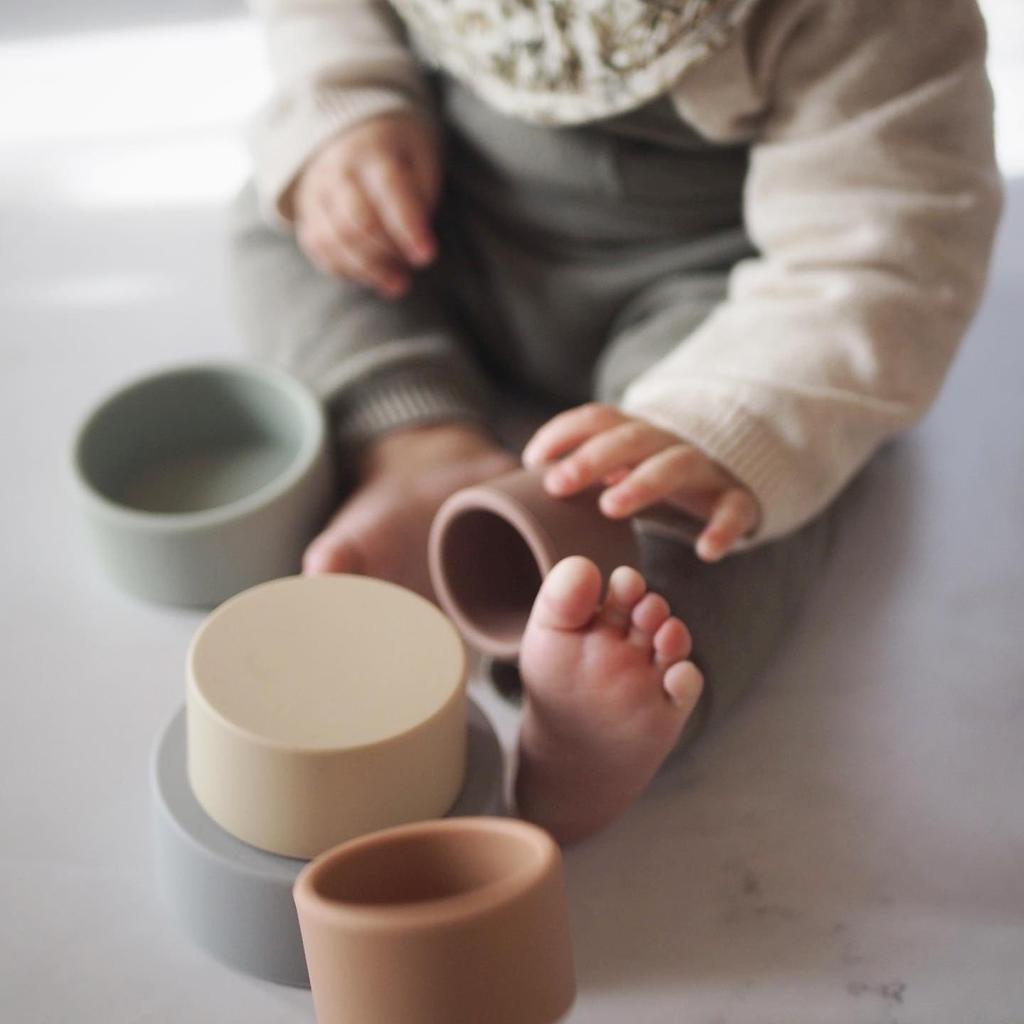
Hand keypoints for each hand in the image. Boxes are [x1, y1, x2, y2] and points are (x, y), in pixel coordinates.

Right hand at [293, 111, 440, 298]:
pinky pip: (319, 249)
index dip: (408, 227)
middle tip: (412, 269)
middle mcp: (337, 171)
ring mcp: (315, 193)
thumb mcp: (421, 157)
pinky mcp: (305, 214)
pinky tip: (372, 277)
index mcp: (372, 151)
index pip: (389, 191)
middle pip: (356, 222)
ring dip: (368, 270)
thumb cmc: (397, 152)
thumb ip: (421, 197)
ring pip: (334, 241)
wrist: (349, 131)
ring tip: (398, 284)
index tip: (426, 256)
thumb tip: (414, 242)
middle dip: (386, 253)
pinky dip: (346, 270)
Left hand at [522, 403, 760, 561]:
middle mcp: (668, 444)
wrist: (731, 485)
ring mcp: (705, 469)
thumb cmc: (656, 484)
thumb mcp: (619, 476)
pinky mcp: (736, 498)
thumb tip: (517, 491)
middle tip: (557, 484)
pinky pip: (734, 508)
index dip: (563, 432)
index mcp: (636, 435)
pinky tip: (706, 552)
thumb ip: (580, 481)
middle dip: (592, 457)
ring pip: (678, 463)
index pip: (598, 418)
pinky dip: (723, 527)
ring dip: (643, 481)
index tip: (532, 460)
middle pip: (631, 438)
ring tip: (610, 507)